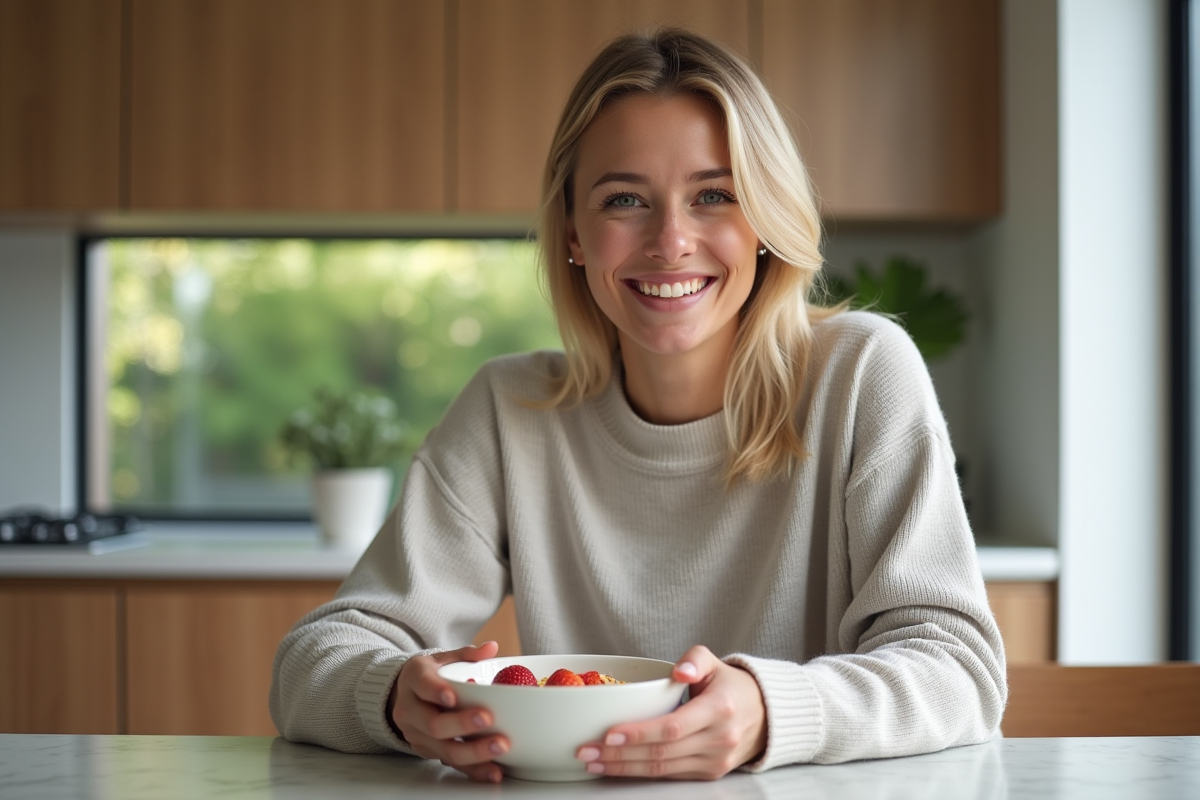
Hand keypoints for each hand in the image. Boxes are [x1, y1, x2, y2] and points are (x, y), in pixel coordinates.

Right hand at [388, 641, 507, 782]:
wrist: (405, 695)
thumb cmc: (431, 674)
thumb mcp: (444, 658)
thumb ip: (467, 654)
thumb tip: (491, 648)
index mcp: (413, 678)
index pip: (422, 684)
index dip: (436, 691)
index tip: (452, 697)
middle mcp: (409, 709)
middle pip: (433, 723)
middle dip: (461, 724)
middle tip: (488, 719)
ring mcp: (416, 733)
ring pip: (442, 748)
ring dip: (473, 752)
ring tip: (500, 746)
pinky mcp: (426, 751)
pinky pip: (450, 763)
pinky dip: (474, 769)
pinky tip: (493, 771)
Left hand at [575, 645, 766, 779]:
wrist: (765, 715)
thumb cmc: (732, 687)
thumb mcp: (716, 663)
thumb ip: (696, 659)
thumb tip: (680, 670)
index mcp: (719, 709)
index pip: (672, 727)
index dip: (639, 734)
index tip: (608, 734)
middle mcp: (718, 739)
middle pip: (662, 753)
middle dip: (619, 756)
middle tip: (586, 752)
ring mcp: (714, 761)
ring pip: (663, 770)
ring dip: (624, 768)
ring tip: (593, 762)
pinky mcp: (709, 774)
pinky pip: (671, 775)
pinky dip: (641, 773)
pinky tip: (617, 767)